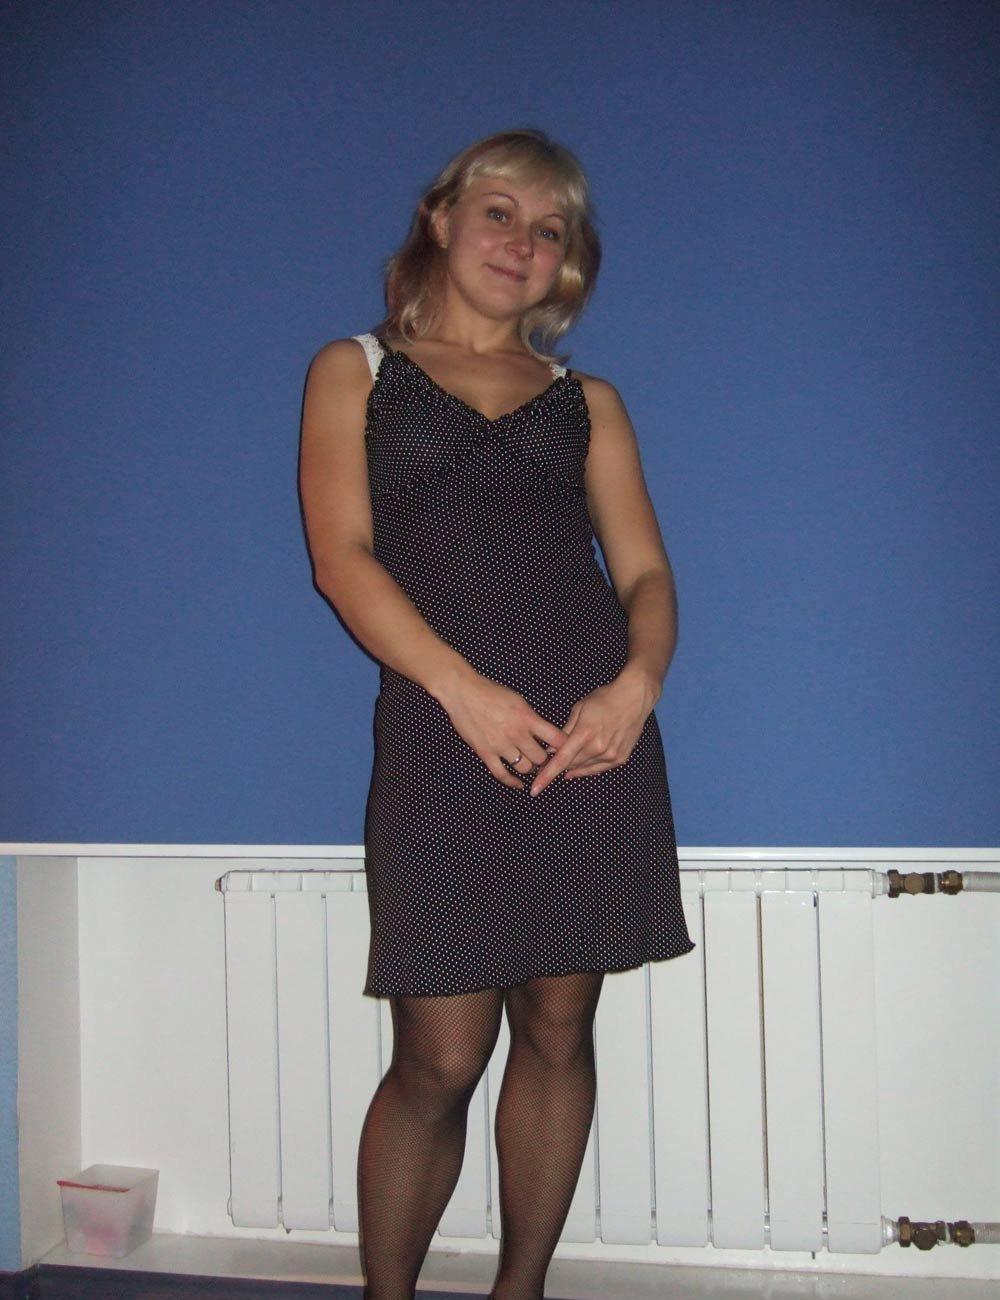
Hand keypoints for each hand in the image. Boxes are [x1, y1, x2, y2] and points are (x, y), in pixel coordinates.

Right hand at [440, 672, 567, 790]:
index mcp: (527, 718)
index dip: (564, 747)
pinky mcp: (485, 753)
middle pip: (541, 758)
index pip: (556, 739)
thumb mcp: (518, 700)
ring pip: (525, 768)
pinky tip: (518, 784)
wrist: (463, 692)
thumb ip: (532, 718)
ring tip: (531, 766)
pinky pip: (502, 774)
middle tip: (545, 760)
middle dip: (545, 760)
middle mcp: (517, 734)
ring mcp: (501, 745)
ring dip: (530, 768)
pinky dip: (512, 782)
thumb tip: (545, 734)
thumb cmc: (491, 692)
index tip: (565, 750)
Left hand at [529, 669, 659, 795]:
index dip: (546, 776)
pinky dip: (588, 768)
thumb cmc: (605, 699)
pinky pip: (598, 768)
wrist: (634, 698)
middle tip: (550, 763)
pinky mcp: (620, 758)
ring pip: (584, 769)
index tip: (535, 789)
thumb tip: (552, 750)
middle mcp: (598, 748)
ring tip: (566, 764)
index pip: (561, 761)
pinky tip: (581, 765)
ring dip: (573, 767)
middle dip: (559, 766)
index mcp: (584, 734)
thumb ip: (565, 731)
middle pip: (571, 766)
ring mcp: (611, 755)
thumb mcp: (579, 709)